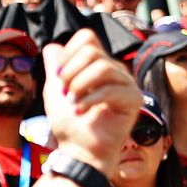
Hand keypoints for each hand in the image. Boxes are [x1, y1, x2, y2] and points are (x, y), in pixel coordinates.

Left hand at [41, 31, 141, 175]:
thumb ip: (55, 66)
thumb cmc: (68, 122)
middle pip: (92, 50)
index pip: (87, 37)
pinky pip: (111, 88)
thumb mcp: (55, 89)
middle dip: (70, 72)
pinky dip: (89, 99)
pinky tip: (81, 111)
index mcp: (97, 65)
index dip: (67, 53)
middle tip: (66, 93)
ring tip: (74, 103)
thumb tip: (52, 46)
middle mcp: (115, 71)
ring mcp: (126, 84)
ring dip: (79, 86)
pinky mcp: (134, 100)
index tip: (58, 76)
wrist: (78, 149)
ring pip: (102, 67)